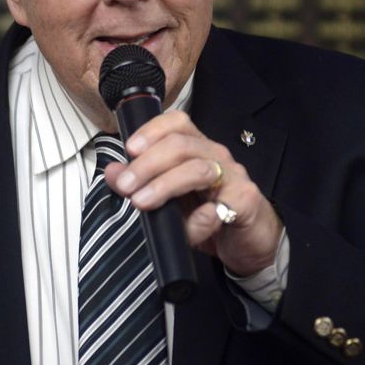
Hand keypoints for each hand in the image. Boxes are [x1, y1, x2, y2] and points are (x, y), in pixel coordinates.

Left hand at [103, 110, 282, 276]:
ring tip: (142, 202)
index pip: (177, 123)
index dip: (151, 131)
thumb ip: (142, 183)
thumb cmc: (211, 214)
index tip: (128, 149)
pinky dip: (197, 223)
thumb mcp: (171, 199)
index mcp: (198, 148)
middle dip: (147, 164)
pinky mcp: (245, 202)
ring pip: (198, 170)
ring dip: (165, 186)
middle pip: (181, 145)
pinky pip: (218, 209)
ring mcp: (233, 177)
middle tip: (125, 186)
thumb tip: (113, 172)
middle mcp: (216, 156)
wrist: (251, 241)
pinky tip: (186, 231)